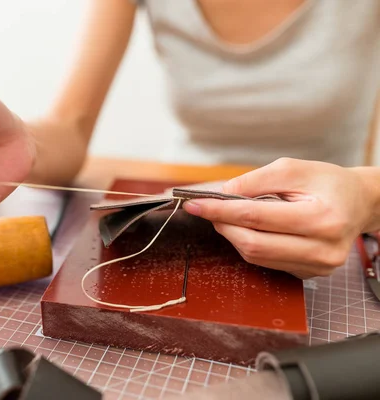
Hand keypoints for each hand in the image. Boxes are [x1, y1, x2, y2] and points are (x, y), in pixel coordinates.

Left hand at [182, 158, 374, 278]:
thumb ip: (255, 181)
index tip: (194, 204)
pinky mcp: (309, 274)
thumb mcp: (294, 169)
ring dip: (234, 236)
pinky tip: (249, 229)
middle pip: (253, 244)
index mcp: (322, 219)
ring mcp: (317, 267)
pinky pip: (267, 262)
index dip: (219, 211)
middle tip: (207, 209)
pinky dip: (250, 245)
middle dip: (223, 225)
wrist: (359, 204)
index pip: (255, 218)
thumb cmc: (328, 183)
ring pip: (256, 257)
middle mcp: (322, 249)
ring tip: (227, 216)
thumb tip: (222, 193)